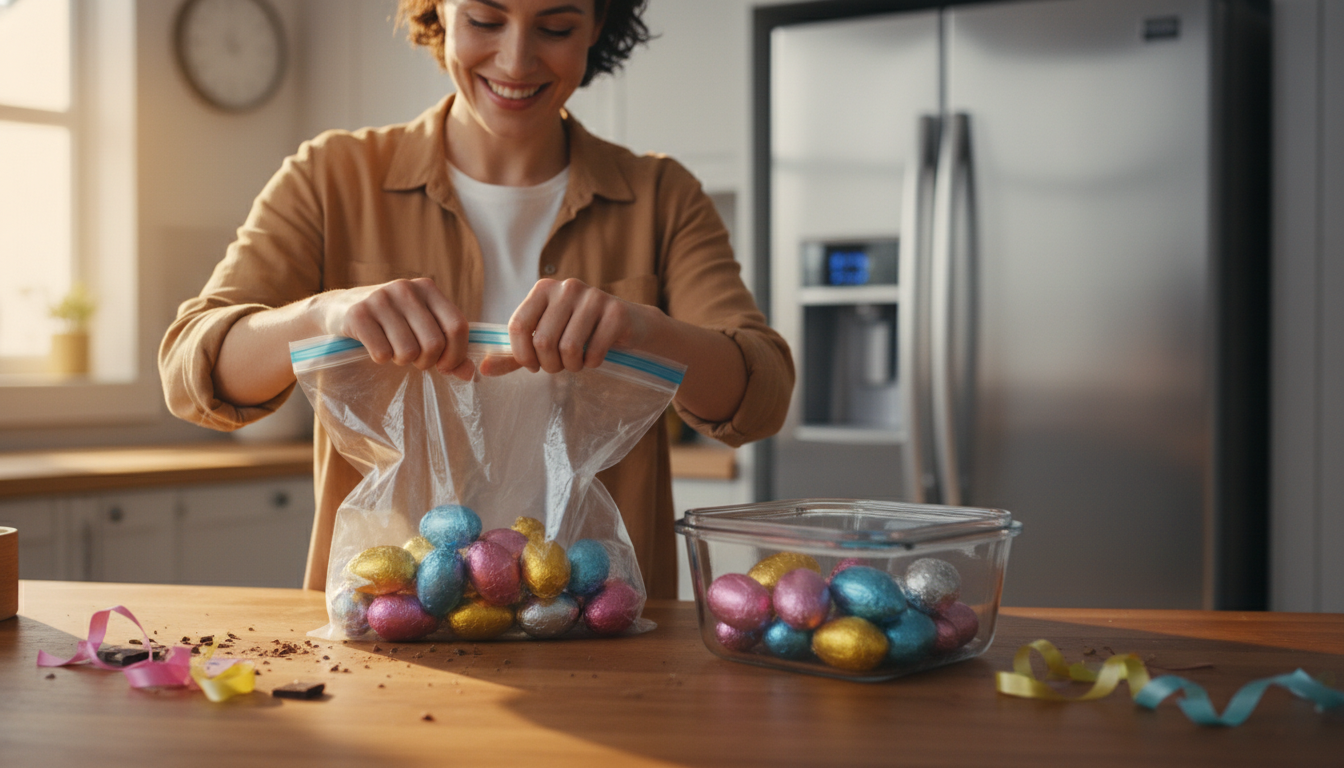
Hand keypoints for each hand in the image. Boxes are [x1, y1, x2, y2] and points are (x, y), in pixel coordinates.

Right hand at [312, 277, 474, 378]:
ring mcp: (381, 299)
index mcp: (428, 288)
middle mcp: (406, 289)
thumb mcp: (420, 327)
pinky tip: (376, 348)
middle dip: (427, 362)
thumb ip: (448, 348)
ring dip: (403, 361)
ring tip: (395, 352)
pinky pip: (382, 353)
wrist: (338, 308)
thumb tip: (470, 374)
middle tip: (415, 361)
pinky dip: (381, 359)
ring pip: (408, 351)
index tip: (445, 366)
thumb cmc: (390, 322)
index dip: (456, 354)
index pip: (457, 326)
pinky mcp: (358, 314)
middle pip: (434, 343)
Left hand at [505, 278, 654, 373]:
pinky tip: (595, 358)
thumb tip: (484, 368)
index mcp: (543, 289)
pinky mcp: (615, 312)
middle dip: (550, 365)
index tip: (533, 365)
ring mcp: (593, 297)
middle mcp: (567, 287)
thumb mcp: (545, 340)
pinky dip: (592, 363)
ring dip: (571, 367)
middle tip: (559, 367)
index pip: (518, 325)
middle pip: (543, 341)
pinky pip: (593, 351)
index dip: (522, 355)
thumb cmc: (580, 333)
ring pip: (568, 348)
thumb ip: (516, 354)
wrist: (629, 325)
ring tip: (577, 363)